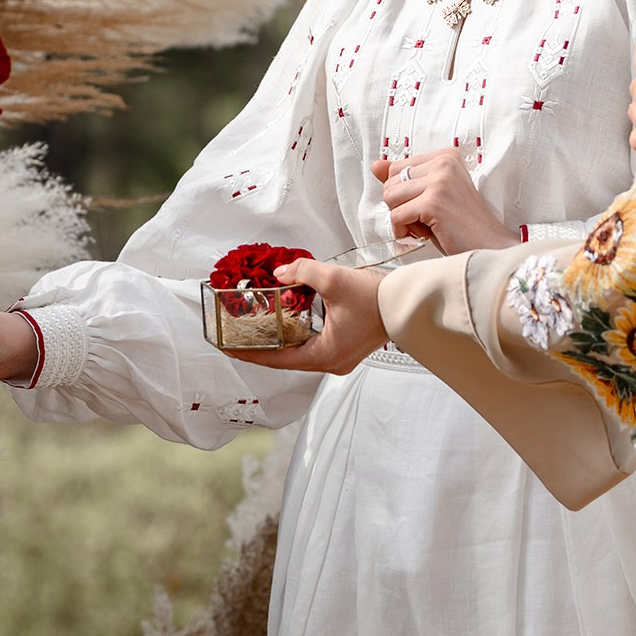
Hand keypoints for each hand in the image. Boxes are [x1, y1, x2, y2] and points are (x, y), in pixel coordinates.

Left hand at [224, 259, 386, 373]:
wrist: (408, 303)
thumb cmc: (378, 298)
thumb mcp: (334, 280)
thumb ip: (301, 272)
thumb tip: (280, 273)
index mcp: (324, 356)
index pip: (276, 359)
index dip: (248, 353)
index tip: (227, 348)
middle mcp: (331, 363)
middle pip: (285, 357)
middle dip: (261, 345)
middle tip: (238, 335)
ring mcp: (340, 357)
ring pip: (300, 351)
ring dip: (280, 338)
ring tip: (257, 328)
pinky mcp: (347, 348)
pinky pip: (314, 344)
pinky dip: (298, 334)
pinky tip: (288, 319)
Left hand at [370, 149, 518, 252]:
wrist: (490, 249)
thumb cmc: (461, 225)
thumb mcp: (431, 196)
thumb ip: (404, 178)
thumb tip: (376, 165)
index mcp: (445, 156)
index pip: (397, 167)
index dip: (404, 193)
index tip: (427, 206)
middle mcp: (444, 163)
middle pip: (390, 182)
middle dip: (401, 206)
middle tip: (427, 219)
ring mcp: (440, 181)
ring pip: (390, 197)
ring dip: (402, 219)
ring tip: (427, 226)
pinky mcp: (434, 202)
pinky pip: (396, 216)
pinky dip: (403, 231)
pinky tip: (423, 236)